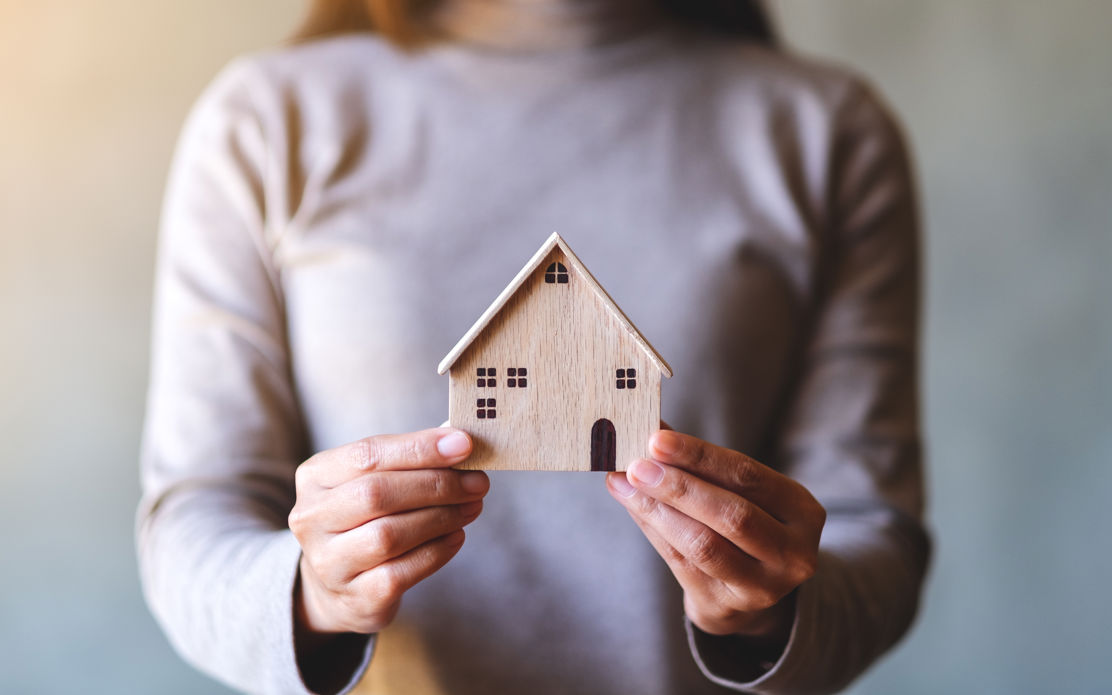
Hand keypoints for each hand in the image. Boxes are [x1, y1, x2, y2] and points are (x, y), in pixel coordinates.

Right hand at [289, 427, 488, 638]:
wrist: (338, 585)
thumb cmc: (365, 518)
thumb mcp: (374, 480)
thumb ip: (410, 460)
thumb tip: (460, 444)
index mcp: (315, 476)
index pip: (367, 454)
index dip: (419, 448)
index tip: (464, 445)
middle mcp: (312, 518)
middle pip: (377, 494)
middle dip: (436, 485)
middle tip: (477, 482)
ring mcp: (328, 562)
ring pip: (389, 535)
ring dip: (441, 517)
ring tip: (471, 507)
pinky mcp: (355, 596)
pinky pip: (402, 571)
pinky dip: (437, 551)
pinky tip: (456, 536)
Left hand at [606, 430, 824, 639]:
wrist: (745, 591)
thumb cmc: (740, 524)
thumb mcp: (738, 492)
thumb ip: (702, 463)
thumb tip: (652, 428)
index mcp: (803, 511)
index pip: (748, 476)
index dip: (701, 456)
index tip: (658, 440)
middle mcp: (792, 553)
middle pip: (731, 515)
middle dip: (678, 487)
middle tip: (636, 465)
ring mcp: (762, 587)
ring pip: (703, 544)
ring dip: (657, 510)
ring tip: (624, 483)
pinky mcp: (726, 606)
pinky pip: (681, 563)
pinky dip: (652, 529)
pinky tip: (632, 506)